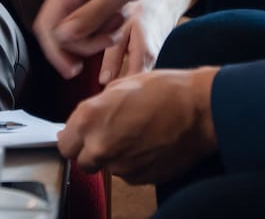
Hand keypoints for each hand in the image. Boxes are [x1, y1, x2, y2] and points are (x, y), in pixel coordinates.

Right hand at [35, 0, 229, 78]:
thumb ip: (90, 16)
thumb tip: (62, 36)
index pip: (46, 25)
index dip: (55, 52)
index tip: (72, 71)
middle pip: (58, 27)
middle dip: (83, 42)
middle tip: (111, 41)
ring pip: (72, 21)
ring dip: (94, 32)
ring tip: (119, 24)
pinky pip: (83, 12)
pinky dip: (99, 22)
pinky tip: (118, 16)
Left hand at [57, 67, 218, 184]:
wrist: (200, 109)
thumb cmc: (164, 90)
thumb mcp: (120, 86)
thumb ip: (95, 109)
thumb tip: (80, 125)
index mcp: (90, 119)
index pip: (65, 144)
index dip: (74, 138)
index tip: (82, 134)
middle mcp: (101, 146)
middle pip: (83, 161)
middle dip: (92, 150)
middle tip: (111, 133)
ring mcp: (122, 165)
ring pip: (107, 167)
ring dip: (116, 155)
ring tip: (137, 132)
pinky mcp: (141, 178)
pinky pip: (129, 173)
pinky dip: (134, 162)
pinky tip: (149, 143)